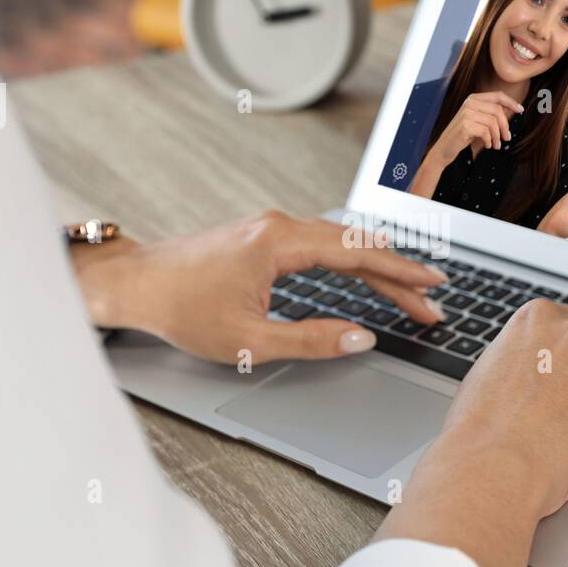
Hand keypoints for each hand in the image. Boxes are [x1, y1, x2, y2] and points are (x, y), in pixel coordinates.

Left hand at [71, 210, 447, 362]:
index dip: (400, 273)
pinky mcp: (262, 235)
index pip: (357, 255)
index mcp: (278, 243)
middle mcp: (278, 226)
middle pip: (356, 248)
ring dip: (376, 269)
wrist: (135, 283)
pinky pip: (320, 244)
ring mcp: (270, 227)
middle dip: (398, 277)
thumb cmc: (180, 309)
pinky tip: (365, 274)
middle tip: (432, 303)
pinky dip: (350, 261)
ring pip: (340, 244)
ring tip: (409, 294)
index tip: (432, 286)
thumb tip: (361, 338)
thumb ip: (311, 340)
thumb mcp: (249, 340)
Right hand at [428, 91, 523, 164]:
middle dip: (505, 126)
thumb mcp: (478, 120)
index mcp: (473, 99)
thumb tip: (511, 108)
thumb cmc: (463, 135)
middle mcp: (469, 103)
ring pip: (493, 122)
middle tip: (507, 138)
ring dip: (497, 136)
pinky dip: (489, 141)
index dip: (511, 102)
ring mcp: (466, 113)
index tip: (520, 110)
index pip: (497, 95)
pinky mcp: (465, 126)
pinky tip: (487, 145)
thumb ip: (490, 113)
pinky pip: (485, 132)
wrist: (444, 148)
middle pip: (497, 110)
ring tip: (496, 145)